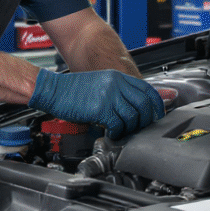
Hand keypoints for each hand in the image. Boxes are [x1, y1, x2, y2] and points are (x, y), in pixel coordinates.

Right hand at [27, 68, 164, 137]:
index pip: (146, 89)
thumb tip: (132, 108)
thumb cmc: (73, 90)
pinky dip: (117, 132)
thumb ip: (116, 92)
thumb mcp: (99, 83)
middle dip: (146, 119)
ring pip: (132, 116)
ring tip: (123, 131)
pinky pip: (117, 124)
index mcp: (117, 77)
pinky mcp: (99, 109)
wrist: (53, 90)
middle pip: (143, 104)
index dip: (155, 104)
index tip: (156, 114)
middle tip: (142, 128)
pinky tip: (112, 133)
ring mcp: (108, 96)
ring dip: (130, 128)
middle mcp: (115, 84)